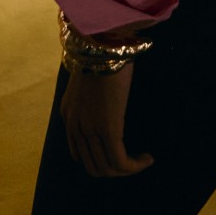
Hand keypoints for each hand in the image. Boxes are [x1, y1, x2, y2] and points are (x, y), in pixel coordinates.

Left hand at [58, 64, 153, 178]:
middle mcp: (74, 127)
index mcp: (68, 115)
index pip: (79, 154)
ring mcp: (89, 130)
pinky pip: (120, 162)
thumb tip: (106, 105)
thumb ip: (91, 97)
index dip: (100, 159)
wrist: (102, 44)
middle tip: (133, 160)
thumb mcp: (88, 80)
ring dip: (127, 169)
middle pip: (93, 166)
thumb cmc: (101, 55)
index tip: (119, 152)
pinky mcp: (107, 129)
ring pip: (107, 168)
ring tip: (142, 159)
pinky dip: (135, 165)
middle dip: (114, 169)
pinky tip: (147, 158)